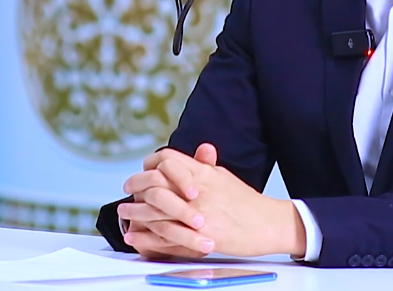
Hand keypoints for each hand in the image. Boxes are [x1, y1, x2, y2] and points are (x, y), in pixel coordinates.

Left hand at [120, 144, 306, 258]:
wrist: (268, 224)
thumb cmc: (246, 202)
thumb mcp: (223, 176)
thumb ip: (203, 166)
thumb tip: (194, 154)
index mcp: (202, 173)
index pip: (166, 160)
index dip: (148, 165)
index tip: (141, 173)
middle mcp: (197, 190)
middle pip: (155, 183)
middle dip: (134, 187)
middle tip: (126, 191)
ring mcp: (197, 214)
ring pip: (156, 211)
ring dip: (135, 213)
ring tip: (124, 214)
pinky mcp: (200, 237)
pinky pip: (166, 237)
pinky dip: (147, 238)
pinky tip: (136, 237)